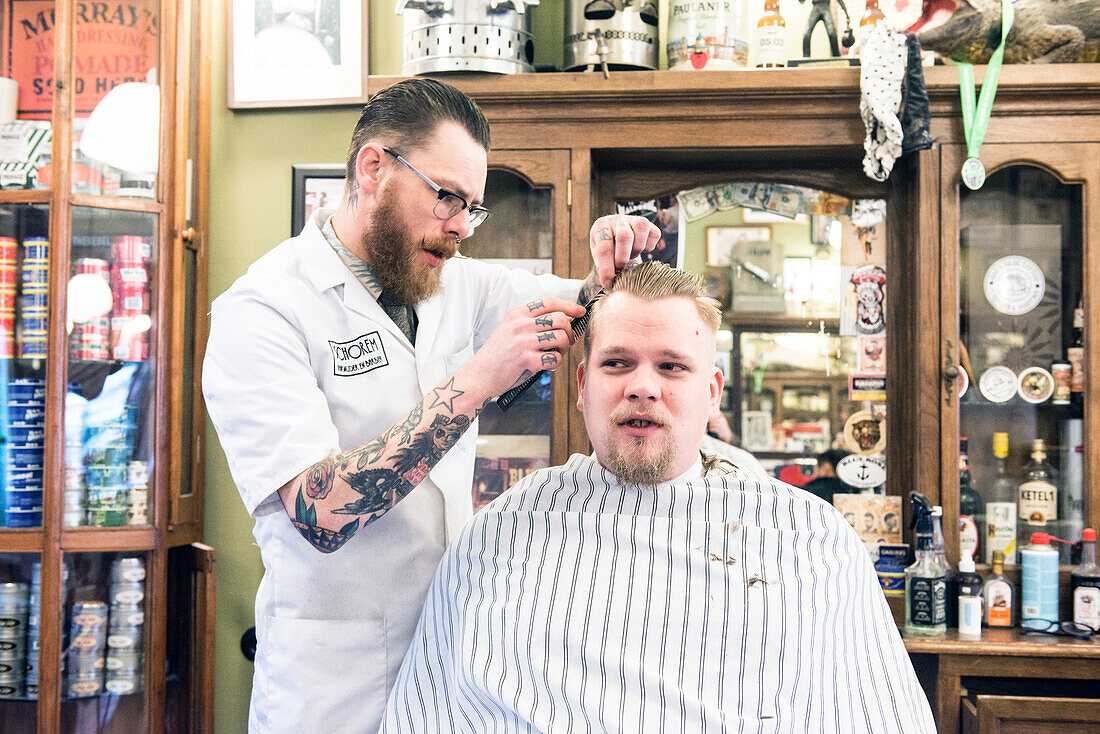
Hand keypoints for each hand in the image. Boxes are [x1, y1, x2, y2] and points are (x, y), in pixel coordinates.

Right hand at [464, 296, 585, 396]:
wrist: (480, 375)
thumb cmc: (498, 354)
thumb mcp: (509, 329)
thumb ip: (530, 322)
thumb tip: (563, 319)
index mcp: (517, 314)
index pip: (549, 302)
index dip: (569, 305)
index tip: (580, 311)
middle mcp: (521, 325)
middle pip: (561, 319)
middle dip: (570, 330)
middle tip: (567, 341)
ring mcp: (524, 342)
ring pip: (562, 338)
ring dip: (564, 348)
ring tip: (556, 353)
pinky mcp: (528, 361)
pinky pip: (556, 358)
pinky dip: (556, 363)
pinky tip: (547, 365)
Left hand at [589, 214, 660, 288]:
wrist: (615, 232)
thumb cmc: (607, 246)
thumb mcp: (599, 254)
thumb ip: (602, 266)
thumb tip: (609, 282)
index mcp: (601, 226)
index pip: (604, 248)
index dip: (607, 268)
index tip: (608, 282)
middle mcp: (618, 219)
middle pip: (625, 236)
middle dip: (623, 257)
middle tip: (620, 267)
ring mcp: (634, 219)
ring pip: (641, 230)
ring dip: (637, 249)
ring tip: (631, 255)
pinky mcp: (649, 223)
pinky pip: (655, 234)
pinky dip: (649, 246)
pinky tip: (641, 249)